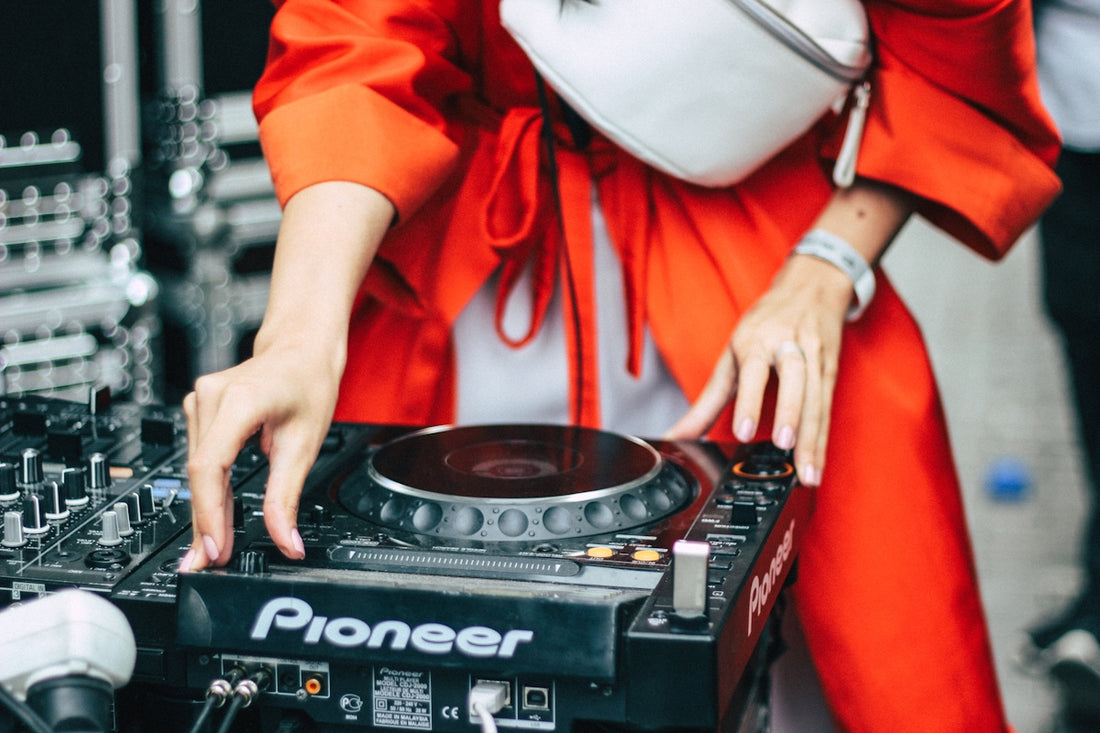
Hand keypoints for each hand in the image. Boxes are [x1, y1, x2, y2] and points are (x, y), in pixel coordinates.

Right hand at [181, 340, 343, 570]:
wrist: (301, 349)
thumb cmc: (308, 383)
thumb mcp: (304, 444)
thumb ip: (287, 497)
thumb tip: (286, 541)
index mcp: (239, 400)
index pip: (210, 467)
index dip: (208, 514)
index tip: (215, 549)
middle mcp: (211, 397)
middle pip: (200, 473)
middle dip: (205, 523)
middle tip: (206, 564)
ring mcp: (201, 400)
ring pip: (198, 469)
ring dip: (206, 508)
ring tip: (215, 548)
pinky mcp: (201, 408)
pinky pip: (201, 457)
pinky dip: (209, 489)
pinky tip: (213, 517)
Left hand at [666, 253, 854, 485]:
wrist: (810, 288)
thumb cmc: (764, 325)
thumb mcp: (731, 356)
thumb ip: (706, 401)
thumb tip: (677, 435)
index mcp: (757, 341)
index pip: (754, 371)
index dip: (750, 401)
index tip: (743, 431)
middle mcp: (789, 346)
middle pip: (795, 381)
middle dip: (791, 415)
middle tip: (784, 447)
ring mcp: (815, 357)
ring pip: (817, 399)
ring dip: (813, 439)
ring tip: (807, 474)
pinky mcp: (831, 371)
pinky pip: (827, 409)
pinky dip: (822, 439)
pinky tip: (817, 464)